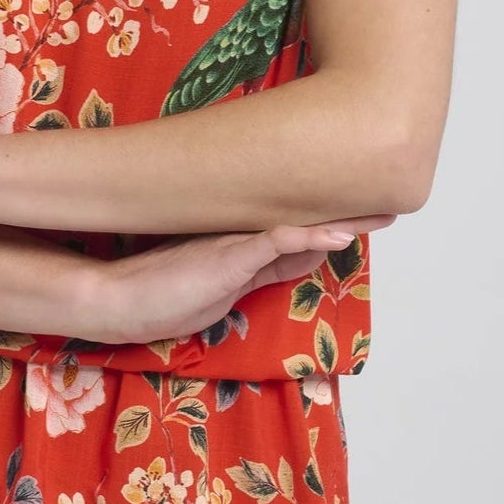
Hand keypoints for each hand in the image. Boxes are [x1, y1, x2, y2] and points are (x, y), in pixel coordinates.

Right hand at [92, 215, 397, 345]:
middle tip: (386, 205)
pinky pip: (276, 244)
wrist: (117, 298)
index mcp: (243, 253)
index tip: (363, 219)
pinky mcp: (229, 257)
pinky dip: (308, 239)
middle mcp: (245, 243)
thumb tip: (284, 267)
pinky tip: (336, 236)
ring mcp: (238, 246)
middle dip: (348, 218)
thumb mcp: (214, 293)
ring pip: (299, 228)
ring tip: (378, 214)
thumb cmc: (158, 298)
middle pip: (308, 228)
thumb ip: (246, 279)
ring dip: (341, 223)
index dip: (332, 229)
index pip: (298, 240)